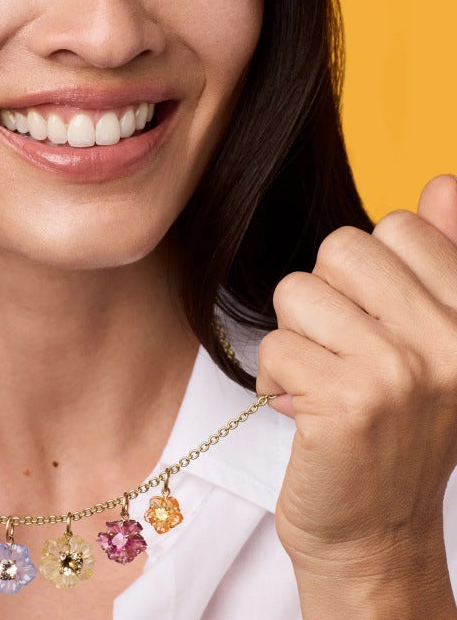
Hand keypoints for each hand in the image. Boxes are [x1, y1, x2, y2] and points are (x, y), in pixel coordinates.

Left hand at [256, 173, 456, 579]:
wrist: (374, 532)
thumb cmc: (394, 427)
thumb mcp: (432, 341)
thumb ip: (442, 259)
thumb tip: (441, 181)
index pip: (399, 225)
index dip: (366, 272)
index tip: (374, 322)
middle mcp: (454, 341)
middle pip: (340, 247)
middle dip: (324, 297)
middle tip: (341, 351)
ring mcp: (404, 373)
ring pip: (297, 291)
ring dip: (295, 338)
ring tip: (321, 380)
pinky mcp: (350, 404)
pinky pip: (276, 346)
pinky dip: (274, 378)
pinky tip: (303, 412)